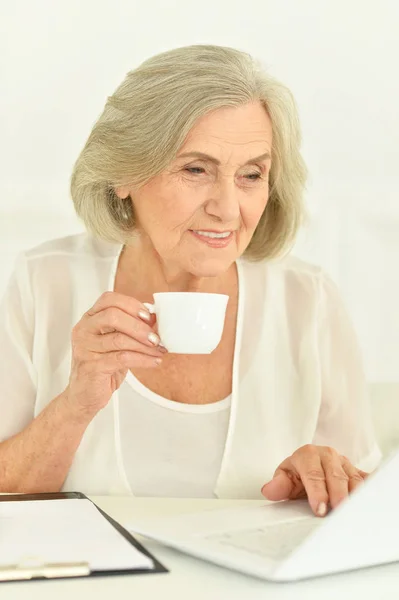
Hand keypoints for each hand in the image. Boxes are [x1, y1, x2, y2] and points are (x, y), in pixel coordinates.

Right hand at [65, 291, 165, 416]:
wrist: (84, 395)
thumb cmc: (101, 366)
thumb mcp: (116, 343)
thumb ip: (131, 328)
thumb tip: (155, 318)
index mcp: (90, 319)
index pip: (109, 300)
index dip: (131, 304)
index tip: (148, 315)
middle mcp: (84, 330)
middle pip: (113, 316)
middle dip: (139, 326)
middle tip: (156, 336)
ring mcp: (86, 348)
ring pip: (119, 339)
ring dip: (145, 345)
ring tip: (158, 350)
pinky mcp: (92, 366)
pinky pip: (122, 358)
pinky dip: (142, 359)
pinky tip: (153, 361)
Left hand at [261, 444, 367, 516]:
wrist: (311, 462)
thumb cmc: (298, 472)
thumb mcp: (285, 476)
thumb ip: (279, 484)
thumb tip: (268, 490)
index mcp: (308, 454)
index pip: (313, 473)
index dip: (317, 491)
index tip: (319, 508)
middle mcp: (328, 455)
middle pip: (335, 476)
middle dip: (337, 494)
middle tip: (337, 511)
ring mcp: (345, 463)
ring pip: (353, 478)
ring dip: (355, 495)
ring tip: (354, 511)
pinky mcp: (357, 471)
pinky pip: (366, 479)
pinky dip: (369, 488)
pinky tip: (370, 500)